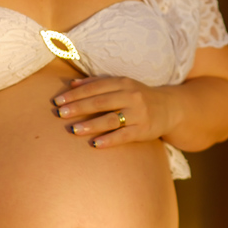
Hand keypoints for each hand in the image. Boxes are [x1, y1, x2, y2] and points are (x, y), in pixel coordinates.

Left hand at [53, 76, 179, 148]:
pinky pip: (124, 135)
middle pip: (101, 102)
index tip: (58, 101)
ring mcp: (138, 113)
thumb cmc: (138, 96)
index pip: (95, 87)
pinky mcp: (144, 130)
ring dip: (91, 125)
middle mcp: (131, 96)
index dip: (76, 94)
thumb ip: (97, 83)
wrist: (169, 108)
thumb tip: (71, 84)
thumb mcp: (121, 84)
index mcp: (123, 83)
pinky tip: (95, 144)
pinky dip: (109, 140)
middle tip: (60, 114)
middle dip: (79, 108)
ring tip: (73, 130)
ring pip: (111, 119)